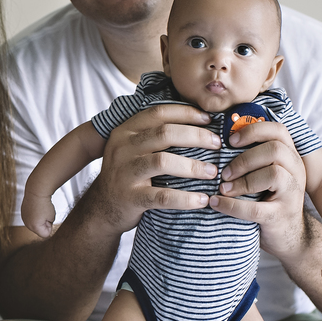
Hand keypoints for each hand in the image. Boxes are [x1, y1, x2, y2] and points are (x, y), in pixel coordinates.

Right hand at [21, 194, 56, 238]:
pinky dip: (35, 214)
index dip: (49, 226)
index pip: (46, 234)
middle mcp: (27, 223)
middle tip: (45, 213)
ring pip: (35, 223)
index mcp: (34, 227)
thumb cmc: (44, 202)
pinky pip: (31, 217)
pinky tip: (36, 207)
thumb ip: (49, 224)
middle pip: (39, 229)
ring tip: (40, 210)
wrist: (36, 190)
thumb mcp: (52, 216)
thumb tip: (45, 223)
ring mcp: (24, 218)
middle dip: (44, 223)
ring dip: (39, 219)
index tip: (49, 217)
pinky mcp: (23, 212)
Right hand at [85, 103, 219, 233]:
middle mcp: (122, 148)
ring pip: (163, 162)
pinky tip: (202, 199)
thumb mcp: (133, 148)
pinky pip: (163, 196)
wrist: (103, 207)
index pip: (159, 113)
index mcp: (126, 131)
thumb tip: (198, 121)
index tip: (209, 120)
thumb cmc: (129, 174)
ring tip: (213, 172)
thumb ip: (155, 135)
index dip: (187, 113)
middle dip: (197, 137)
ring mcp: (124, 172)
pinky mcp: (130, 197)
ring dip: (193, 166)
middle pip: (165, 134)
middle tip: (218, 145)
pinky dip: (186, 198)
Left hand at [209, 120, 306, 261]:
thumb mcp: (264, 173)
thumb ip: (252, 157)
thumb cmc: (267, 198)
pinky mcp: (281, 216)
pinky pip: (256, 209)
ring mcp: (292, 194)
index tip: (230, 141)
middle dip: (244, 158)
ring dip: (242, 180)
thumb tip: (216, 138)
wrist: (288, 235)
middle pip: (275, 149)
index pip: (278, 130)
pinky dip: (232, 205)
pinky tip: (216, 203)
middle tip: (224, 172)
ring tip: (223, 188)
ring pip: (274, 174)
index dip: (253, 130)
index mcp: (289, 156)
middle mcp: (296, 171)